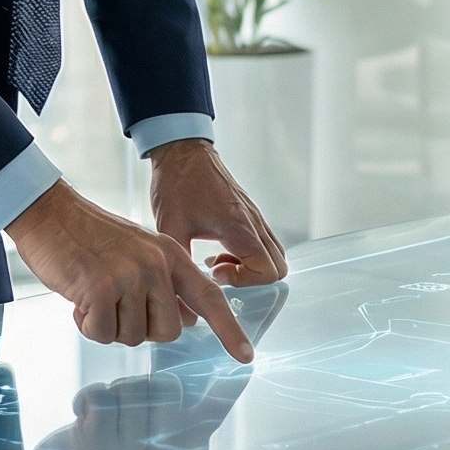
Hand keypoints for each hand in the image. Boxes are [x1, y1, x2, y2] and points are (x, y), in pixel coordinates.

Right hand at [5, 180, 255, 360]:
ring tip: (94, 294)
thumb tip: (188, 320)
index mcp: (171, 255)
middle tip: (115, 304)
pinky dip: (87, 325)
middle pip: (167, 332)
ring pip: (133, 337)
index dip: (229, 330)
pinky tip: (79, 299)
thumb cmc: (90, 239)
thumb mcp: (139, 253)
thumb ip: (165, 284)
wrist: (50, 214)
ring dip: (109, 326)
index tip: (246, 357)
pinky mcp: (101, 288)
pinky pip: (102, 335)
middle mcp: (157, 265)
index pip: (210, 297)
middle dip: (140, 328)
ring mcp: (131, 276)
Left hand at [9, 369, 248, 449]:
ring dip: (111, 394)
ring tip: (102, 419)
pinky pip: (101, 394)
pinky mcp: (96, 443)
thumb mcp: (146, 445)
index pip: (209, 417)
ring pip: (131, 386)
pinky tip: (82, 416)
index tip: (243, 370)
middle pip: (166, 386)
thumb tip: (201, 386)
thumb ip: (176, 419)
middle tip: (124, 410)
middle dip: (142, 386)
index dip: (227, 392)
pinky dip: (88, 397)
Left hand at [148, 138, 286, 287]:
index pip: (268, 270)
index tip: (215, 270)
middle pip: (280, 268)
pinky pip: (265, 243)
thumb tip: (180, 297)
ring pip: (275, 255)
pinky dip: (249, 254)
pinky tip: (219, 249)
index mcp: (239, 226)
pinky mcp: (250, 213)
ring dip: (251, 267)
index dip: (244, 280)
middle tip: (219, 270)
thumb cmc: (176, 184)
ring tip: (218, 261)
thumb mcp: (170, 228)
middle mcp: (254, 222)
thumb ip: (179, 265)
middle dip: (252, 279)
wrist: (182, 151)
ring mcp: (255, 216)